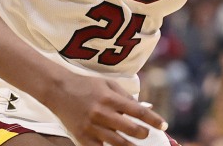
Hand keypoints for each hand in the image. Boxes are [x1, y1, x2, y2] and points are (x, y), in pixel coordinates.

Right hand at [45, 73, 166, 145]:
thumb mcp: (109, 84)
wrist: (58, 90)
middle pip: (130, 129)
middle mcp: (102, 113)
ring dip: (130, 145)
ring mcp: (91, 127)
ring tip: (136, 145)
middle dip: (143, 134)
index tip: (164, 126)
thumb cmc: (87, 85)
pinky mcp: (82, 137)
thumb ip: (126, 97)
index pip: (138, 111)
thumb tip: (144, 108)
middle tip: (146, 134)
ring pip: (117, 142)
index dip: (153, 120)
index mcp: (110, 98)